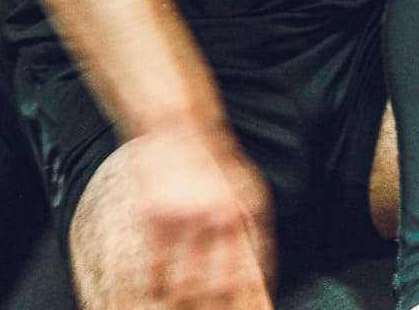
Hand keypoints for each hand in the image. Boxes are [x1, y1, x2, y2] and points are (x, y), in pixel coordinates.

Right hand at [128, 126, 274, 308]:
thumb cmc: (216, 162)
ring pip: (182, 284)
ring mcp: (182, 217)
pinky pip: (154, 265)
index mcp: (239, 217)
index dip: (240, 305)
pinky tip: (156, 288)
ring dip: (181, 302)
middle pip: (213, 289)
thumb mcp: (250, 190)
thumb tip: (264, 278)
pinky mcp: (154, 214)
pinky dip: (155, 283)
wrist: (177, 127)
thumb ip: (257, 231)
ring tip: (180, 306)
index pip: (244, 279)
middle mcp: (212, 219)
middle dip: (208, 309)